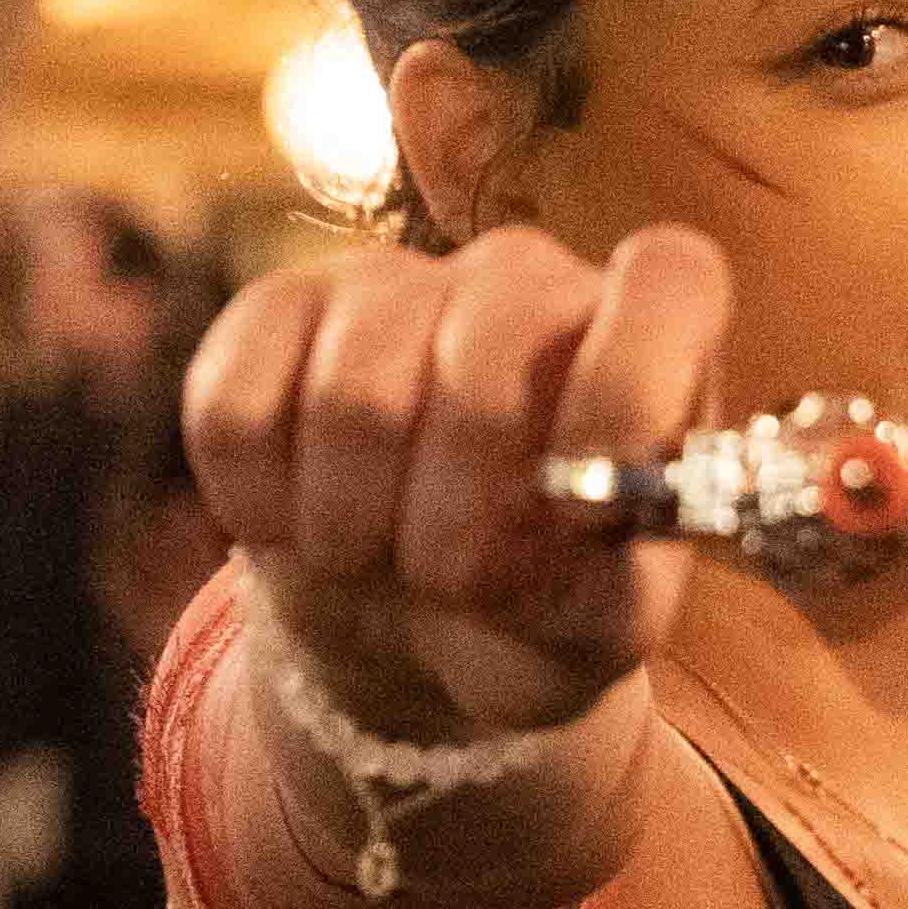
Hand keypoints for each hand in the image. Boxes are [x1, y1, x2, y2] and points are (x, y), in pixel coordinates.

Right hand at [180, 223, 734, 747]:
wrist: (410, 628)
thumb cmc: (532, 614)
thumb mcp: (601, 629)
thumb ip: (613, 578)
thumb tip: (580, 512)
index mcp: (650, 337)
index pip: (671, 278)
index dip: (628, 386)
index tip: (582, 508)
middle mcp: (528, 280)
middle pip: (487, 352)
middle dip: (458, 511)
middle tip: (448, 580)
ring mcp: (395, 283)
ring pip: (354, 395)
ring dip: (354, 526)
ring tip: (378, 557)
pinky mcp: (275, 310)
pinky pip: (236, 409)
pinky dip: (258, 507)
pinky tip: (294, 527)